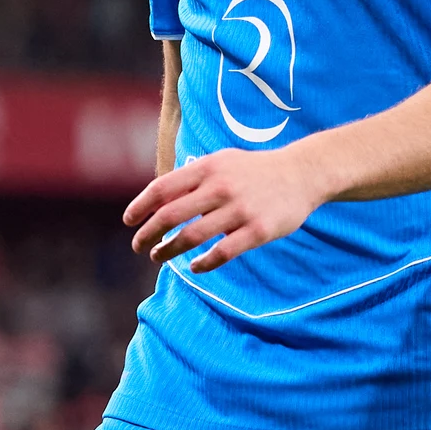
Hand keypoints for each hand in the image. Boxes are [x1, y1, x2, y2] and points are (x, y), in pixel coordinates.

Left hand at [124, 147, 330, 272]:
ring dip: (169, 250)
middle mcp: (220, 187)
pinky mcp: (258, 230)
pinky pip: (222, 252)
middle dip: (148, 234)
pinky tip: (194, 267)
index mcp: (207, 168)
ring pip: (192, 236)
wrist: (302, 173)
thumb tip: (157, 198)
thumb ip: (192, 178)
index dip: (140, 207)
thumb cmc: (254, 170)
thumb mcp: (221, 162)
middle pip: (170, 215)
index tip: (129, 222)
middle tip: (138, 247)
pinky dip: (203, 263)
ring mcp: (239, 210)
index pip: (162, 188)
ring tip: (159, 256)